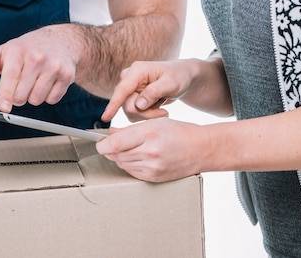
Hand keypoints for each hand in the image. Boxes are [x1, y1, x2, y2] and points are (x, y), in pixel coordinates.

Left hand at [0, 25, 78, 112]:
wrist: (60, 40)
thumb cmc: (26, 48)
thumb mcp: (2, 53)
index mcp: (17, 51)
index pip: (11, 76)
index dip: (7, 93)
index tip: (4, 107)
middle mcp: (37, 57)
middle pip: (22, 95)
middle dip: (18, 97)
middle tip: (20, 85)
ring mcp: (53, 66)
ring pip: (37, 99)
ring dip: (33, 97)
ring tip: (35, 81)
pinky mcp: (67, 75)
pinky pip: (52, 99)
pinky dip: (48, 96)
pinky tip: (48, 82)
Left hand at [96, 118, 210, 181]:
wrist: (201, 149)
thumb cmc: (178, 132)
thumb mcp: (154, 123)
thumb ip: (129, 130)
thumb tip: (109, 134)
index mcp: (149, 134)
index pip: (115, 144)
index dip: (102, 144)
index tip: (99, 142)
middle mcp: (150, 153)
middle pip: (116, 155)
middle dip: (111, 149)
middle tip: (114, 142)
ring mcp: (152, 168)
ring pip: (122, 164)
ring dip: (120, 157)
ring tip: (132, 148)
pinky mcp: (154, 178)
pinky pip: (132, 172)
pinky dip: (130, 164)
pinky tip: (139, 156)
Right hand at [101, 60, 188, 121]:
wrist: (181, 77)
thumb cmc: (178, 76)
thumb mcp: (171, 83)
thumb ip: (154, 92)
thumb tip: (139, 104)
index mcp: (137, 71)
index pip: (122, 90)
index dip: (113, 104)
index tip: (105, 117)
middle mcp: (129, 78)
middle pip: (127, 105)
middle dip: (146, 114)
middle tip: (164, 113)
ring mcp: (129, 88)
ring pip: (130, 112)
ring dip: (147, 115)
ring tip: (162, 110)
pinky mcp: (131, 97)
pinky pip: (133, 113)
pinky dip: (146, 115)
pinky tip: (157, 108)